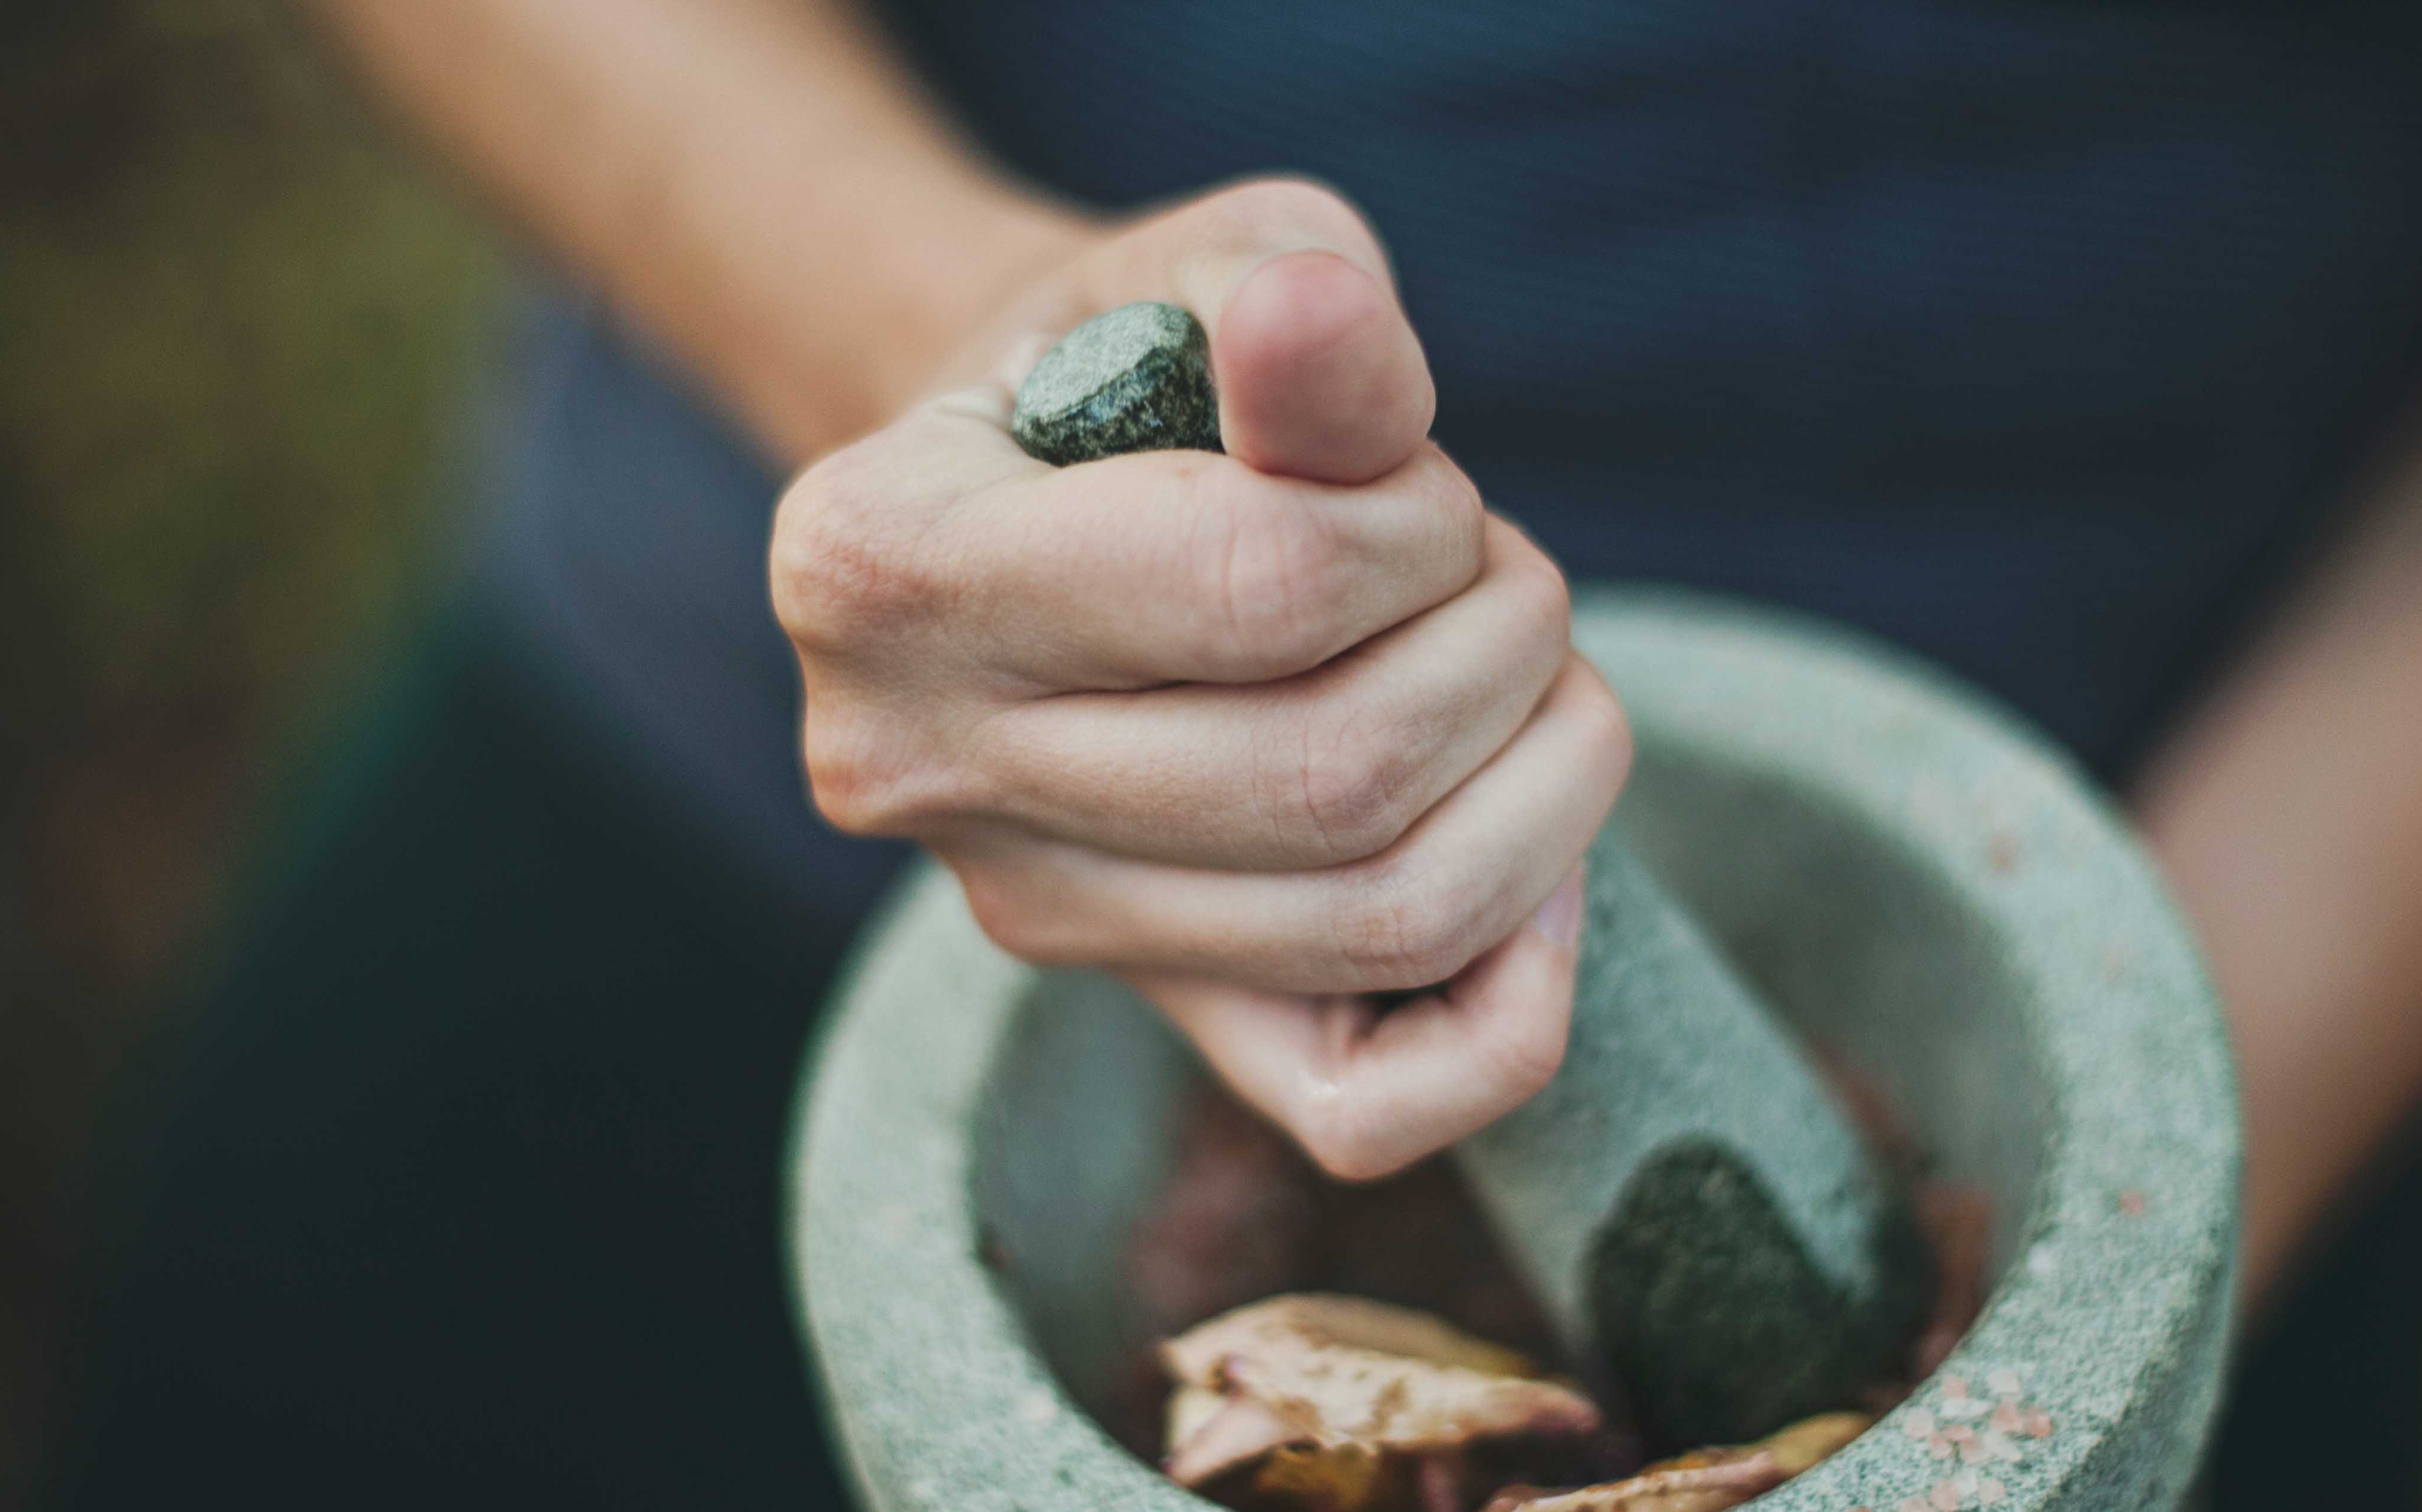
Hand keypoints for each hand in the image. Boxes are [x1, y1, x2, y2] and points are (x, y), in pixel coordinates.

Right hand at [771, 179, 1629, 1178]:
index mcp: (878, 558)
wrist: (1040, 495)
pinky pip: (1365, 1107)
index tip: (1419, 483)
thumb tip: (1321, 318)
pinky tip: (1531, 866)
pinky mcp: (1142, 1008)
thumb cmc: (1140, 370)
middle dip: (1502, 646)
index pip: (1260, 587)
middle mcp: (913, 766)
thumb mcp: (1209, 272)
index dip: (1422, 527)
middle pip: (1337, 778)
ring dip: (1543, 782)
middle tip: (1499, 572)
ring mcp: (1022, 909)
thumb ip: (1284, 304)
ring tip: (1524, 674)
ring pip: (1381, 922)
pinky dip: (1512, 1004)